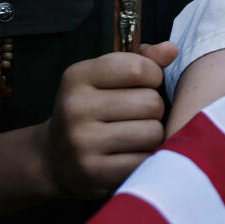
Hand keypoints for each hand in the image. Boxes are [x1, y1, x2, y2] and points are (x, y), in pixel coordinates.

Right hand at [40, 41, 176, 198]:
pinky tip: (131, 155)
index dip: (154, 76)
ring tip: (136, 136)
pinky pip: (145, 161)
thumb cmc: (92, 110)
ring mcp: (82, 143)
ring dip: (153, 135)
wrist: (53, 159)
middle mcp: (75, 108)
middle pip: (151, 103)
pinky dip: (147, 159)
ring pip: (153, 132)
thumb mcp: (105, 78)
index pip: (138, 68)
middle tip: (139, 116)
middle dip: (154, 110)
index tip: (146, 84)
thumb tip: (171, 49)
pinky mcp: (94, 173)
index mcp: (77, 77)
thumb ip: (141, 60)